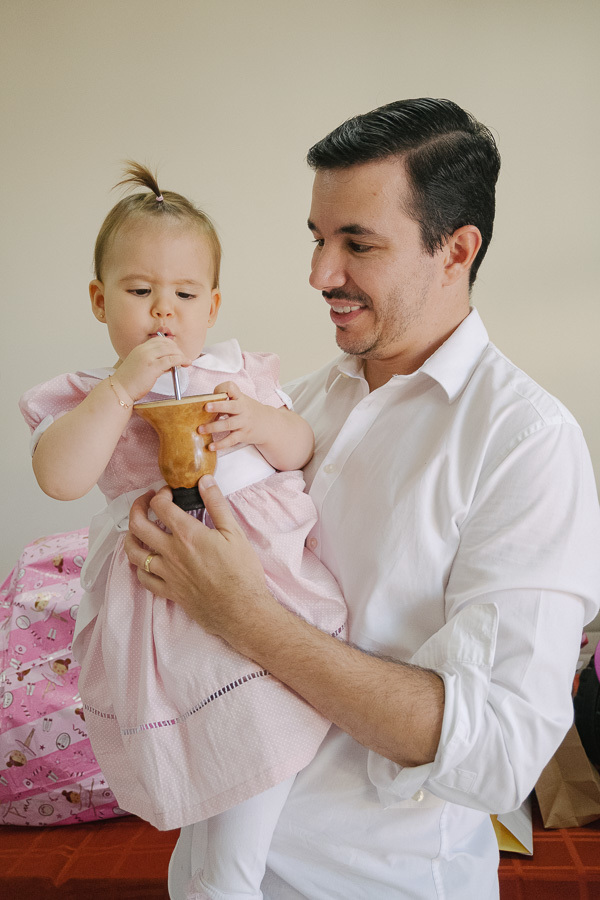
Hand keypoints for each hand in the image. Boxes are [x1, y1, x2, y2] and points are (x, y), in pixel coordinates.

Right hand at [113, 336, 190, 401]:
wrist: (120, 390)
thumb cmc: (130, 382)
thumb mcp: (141, 366)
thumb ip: (153, 362)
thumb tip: (170, 363)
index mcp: (140, 348)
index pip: (159, 340)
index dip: (171, 345)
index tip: (176, 352)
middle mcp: (143, 350)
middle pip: (167, 343)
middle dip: (178, 350)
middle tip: (183, 358)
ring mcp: (148, 357)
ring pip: (170, 350)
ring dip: (181, 355)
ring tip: (186, 362)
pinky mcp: (152, 367)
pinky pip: (171, 360)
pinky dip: (181, 360)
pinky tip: (185, 363)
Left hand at [124, 477, 272, 644]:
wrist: (242, 610)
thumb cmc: (242, 572)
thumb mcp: (235, 533)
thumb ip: (217, 504)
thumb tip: (204, 481)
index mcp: (187, 535)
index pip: (160, 506)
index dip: (160, 494)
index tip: (168, 492)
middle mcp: (171, 553)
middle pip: (138, 525)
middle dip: (137, 507)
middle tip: (146, 502)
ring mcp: (167, 574)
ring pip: (133, 552)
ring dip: (131, 536)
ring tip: (137, 529)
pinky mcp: (169, 591)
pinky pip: (142, 578)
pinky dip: (139, 566)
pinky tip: (145, 560)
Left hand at [199, 381, 271, 451]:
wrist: (269, 425)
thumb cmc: (249, 411)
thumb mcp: (241, 401)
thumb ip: (225, 401)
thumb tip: (204, 407)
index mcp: (240, 398)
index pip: (232, 388)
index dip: (223, 389)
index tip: (215, 393)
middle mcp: (243, 409)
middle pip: (231, 406)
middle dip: (218, 406)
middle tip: (206, 407)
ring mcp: (243, 423)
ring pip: (228, 424)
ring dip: (213, 427)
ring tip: (201, 429)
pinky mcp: (243, 435)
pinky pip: (231, 440)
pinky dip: (220, 444)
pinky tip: (211, 446)